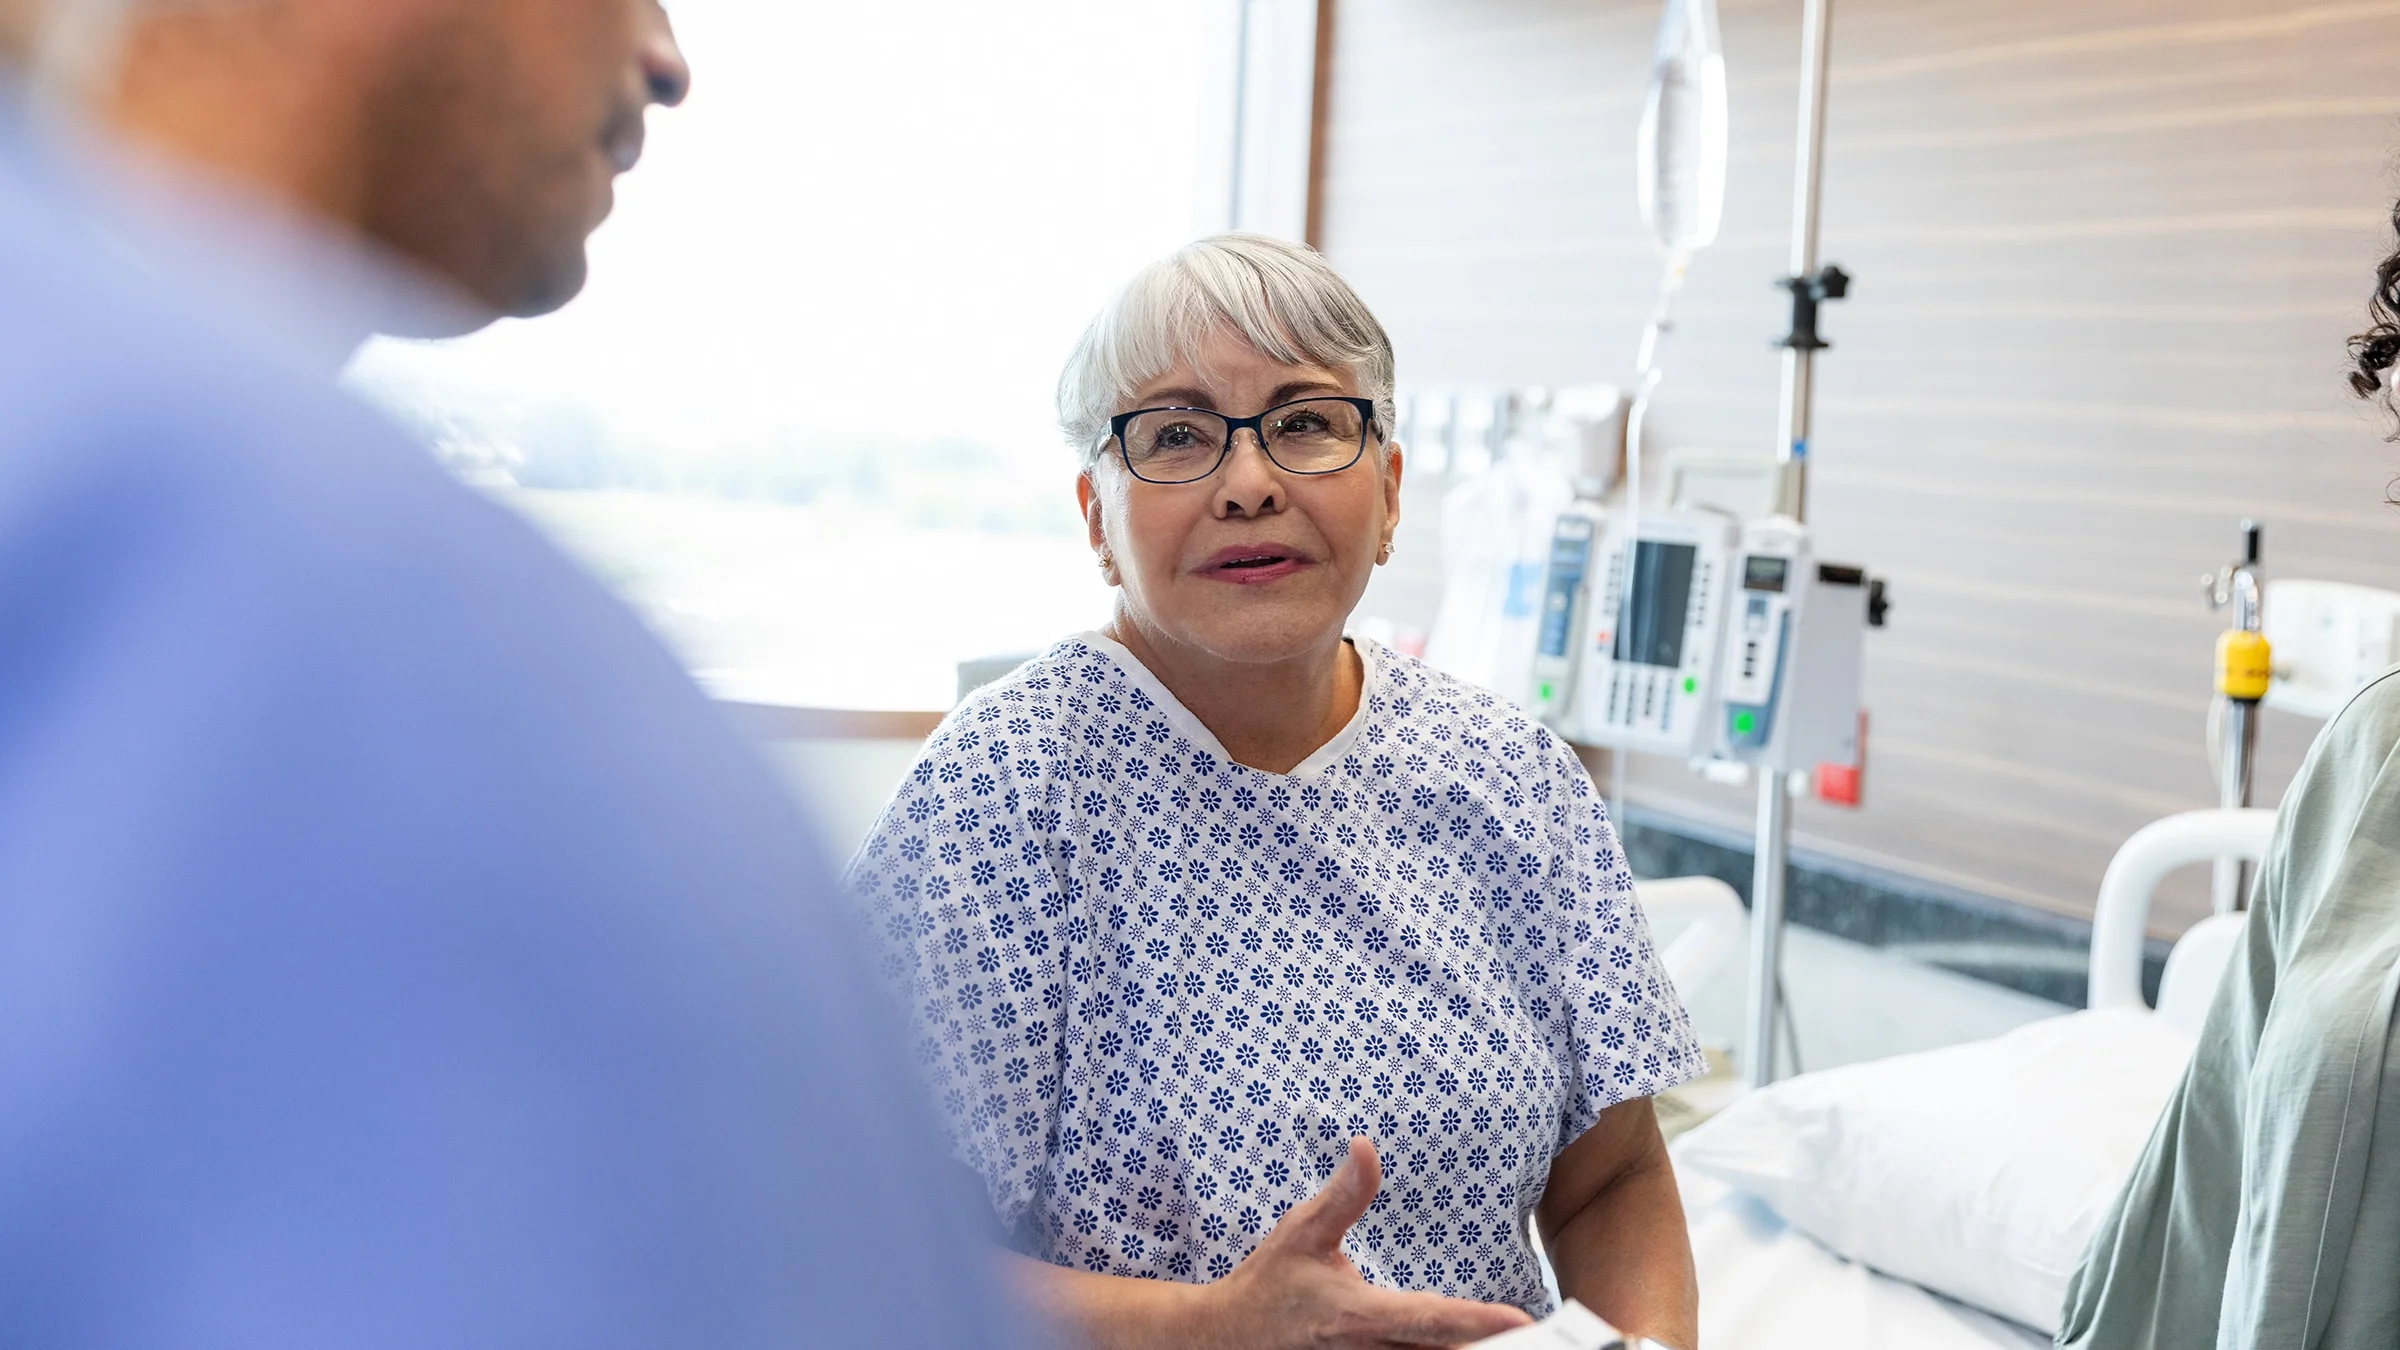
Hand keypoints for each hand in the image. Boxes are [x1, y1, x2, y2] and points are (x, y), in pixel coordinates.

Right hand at [1191, 1136, 1536, 1349]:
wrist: (1225, 1339)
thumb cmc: (1270, 1282)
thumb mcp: (1301, 1230)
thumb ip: (1344, 1194)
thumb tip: (1367, 1146)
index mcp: (1358, 1315)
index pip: (1428, 1319)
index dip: (1475, 1322)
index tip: (1519, 1320)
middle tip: (1545, 1338)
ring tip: (1525, 1345)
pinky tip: (1479, 1349)